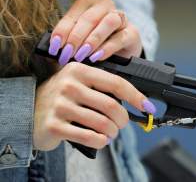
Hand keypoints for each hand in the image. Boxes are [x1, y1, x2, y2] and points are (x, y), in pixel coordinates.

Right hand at [33, 62, 155, 150]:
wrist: (29, 111)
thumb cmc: (63, 98)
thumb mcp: (80, 85)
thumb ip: (102, 89)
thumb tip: (137, 102)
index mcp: (79, 70)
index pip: (116, 83)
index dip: (136, 96)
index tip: (148, 107)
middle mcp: (69, 84)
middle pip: (112, 105)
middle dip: (123, 119)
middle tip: (122, 124)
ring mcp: (60, 105)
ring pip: (103, 123)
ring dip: (113, 132)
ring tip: (111, 133)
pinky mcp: (54, 125)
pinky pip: (89, 137)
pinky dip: (101, 141)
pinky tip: (101, 140)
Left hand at [48, 0, 142, 64]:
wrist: (120, 54)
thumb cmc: (95, 47)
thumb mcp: (79, 41)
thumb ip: (68, 41)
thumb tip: (53, 50)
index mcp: (88, 5)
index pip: (73, 14)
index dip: (62, 30)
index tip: (55, 47)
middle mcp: (105, 7)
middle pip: (90, 17)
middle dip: (76, 36)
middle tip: (68, 54)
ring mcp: (121, 18)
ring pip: (109, 21)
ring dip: (93, 39)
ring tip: (82, 55)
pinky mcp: (132, 33)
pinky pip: (120, 37)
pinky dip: (107, 47)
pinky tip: (97, 57)